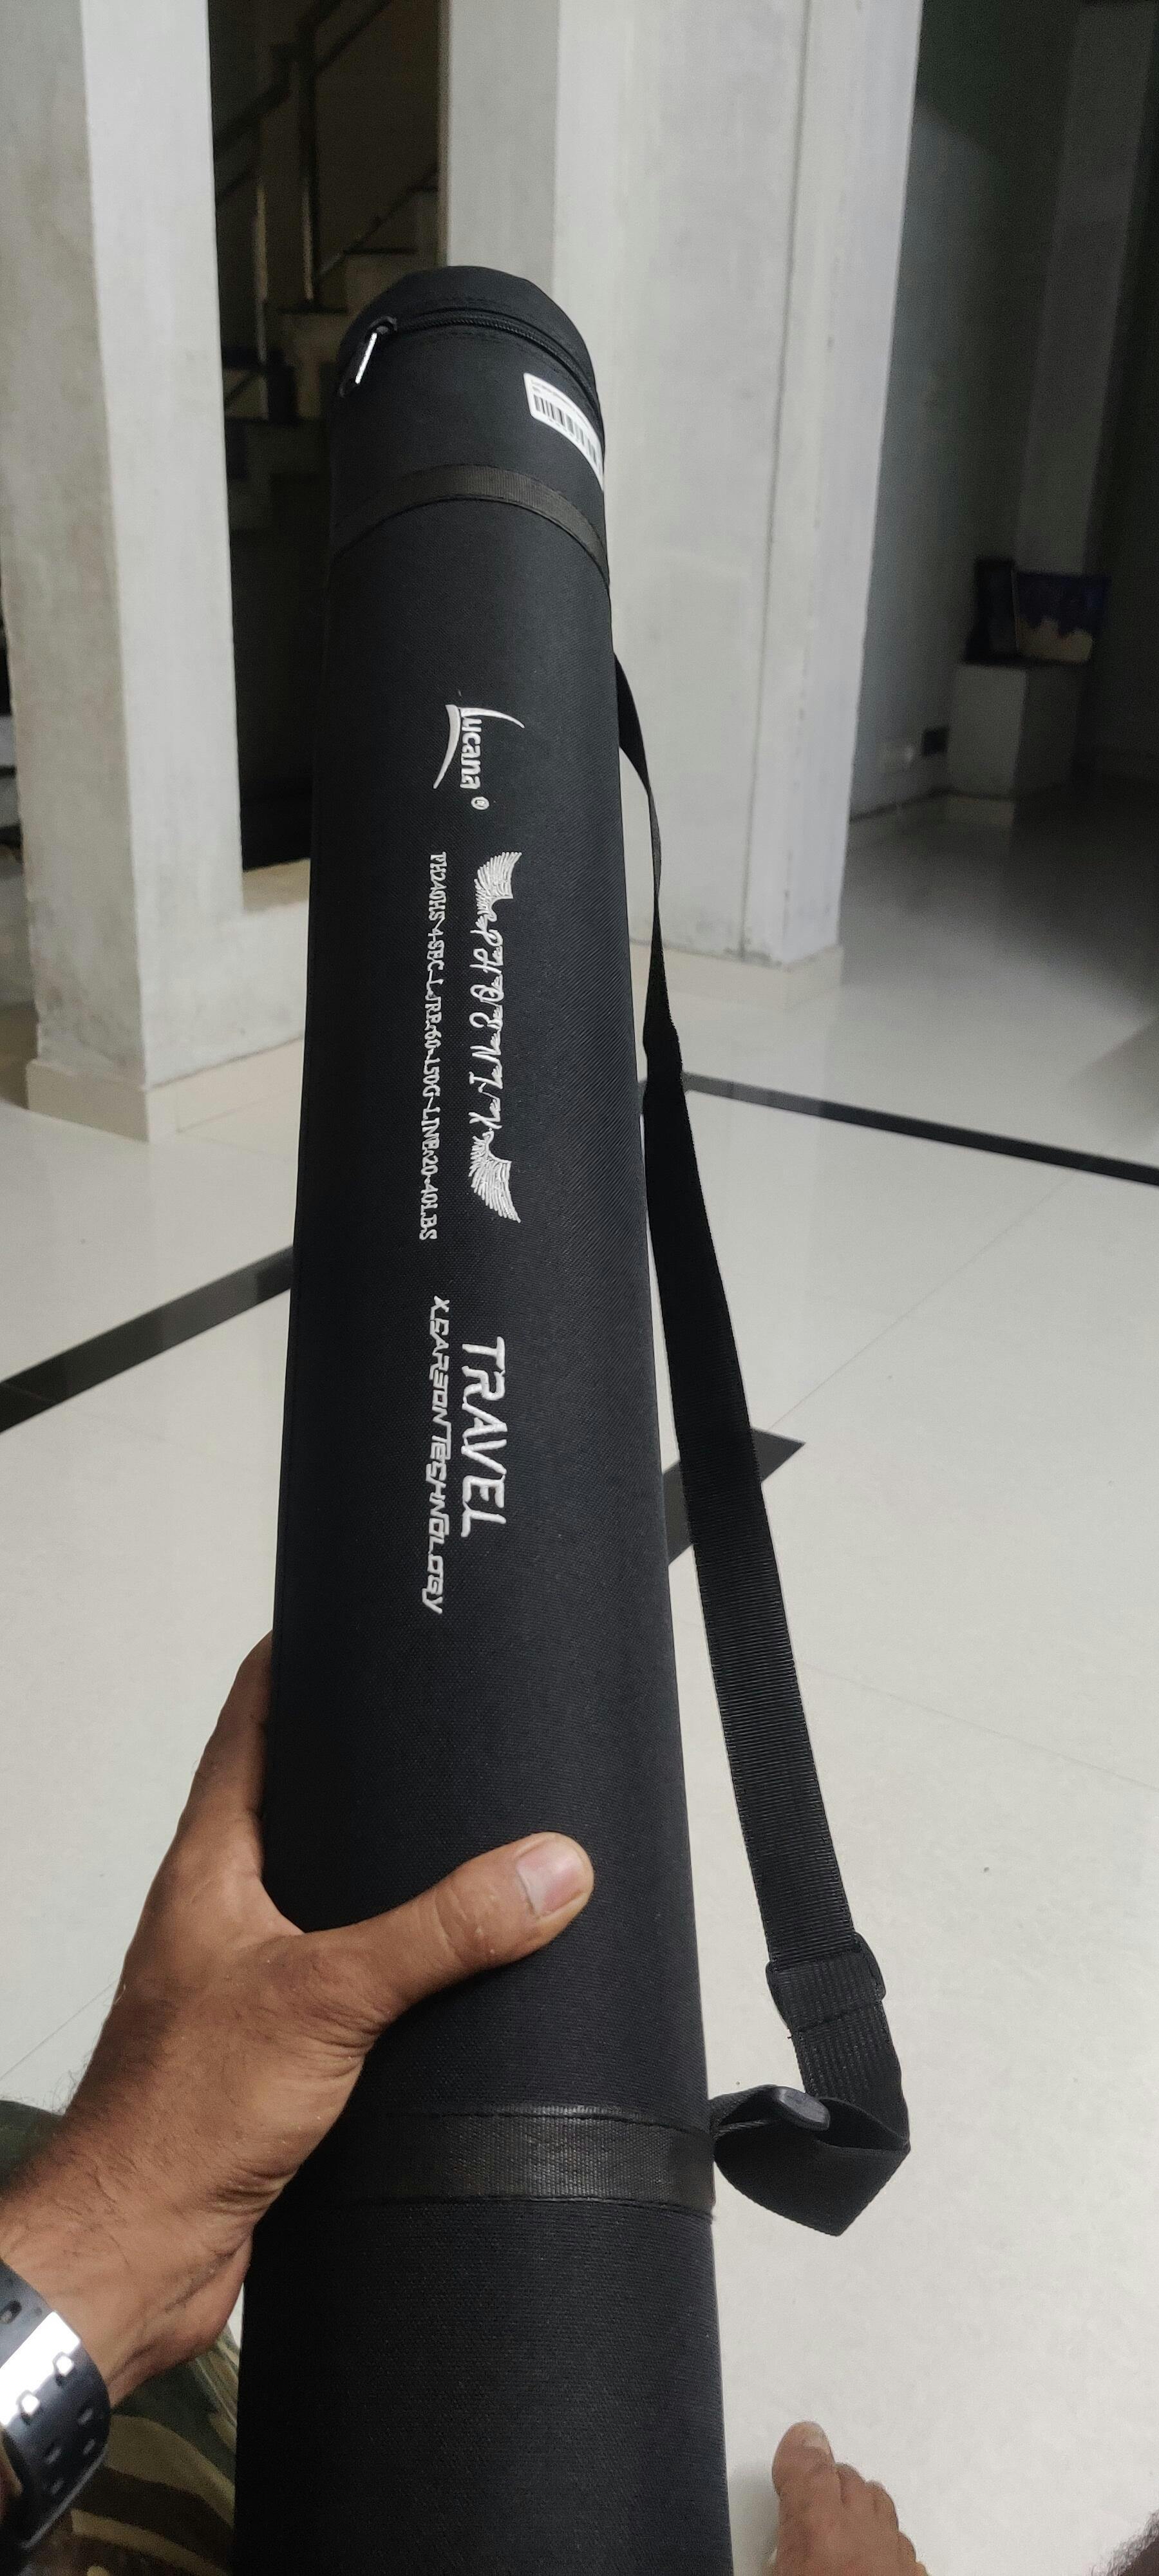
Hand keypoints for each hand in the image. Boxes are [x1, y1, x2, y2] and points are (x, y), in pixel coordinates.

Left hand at [0, 1639, 592, 2406]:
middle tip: (442, 1729)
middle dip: (369, 1772)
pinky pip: (352, 1988)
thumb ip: (442, 1933)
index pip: (249, 1728)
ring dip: (394, 1882)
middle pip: (298, 1810)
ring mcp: (247, 1986)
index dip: (294, 1665)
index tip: (348, 1618)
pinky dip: (404, 1975)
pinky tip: (454, 1985)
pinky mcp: (279, 2058)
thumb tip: (546, 1868)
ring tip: (471, 1846)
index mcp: (212, 1867)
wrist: (134, 2254)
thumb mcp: (328, 1996)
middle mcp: (224, 1915)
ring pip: (330, 1904)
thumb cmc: (173, 2118)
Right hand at [770, 2425, 925, 2574]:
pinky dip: (884, 2541)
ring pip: (880, 2502)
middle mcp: (860, 2531)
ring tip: (842, 2523)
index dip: (799, 2453)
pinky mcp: (915, 2574)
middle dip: (828, 2482)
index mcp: (817, 2527)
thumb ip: (781, 2538)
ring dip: (860, 2505)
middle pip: (847, 2478)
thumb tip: (778, 2533)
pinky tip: (872, 2555)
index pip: (808, 2466)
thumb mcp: (781, 2574)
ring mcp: (893, 2552)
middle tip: (810, 2499)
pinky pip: (900, 2541)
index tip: (796, 2445)